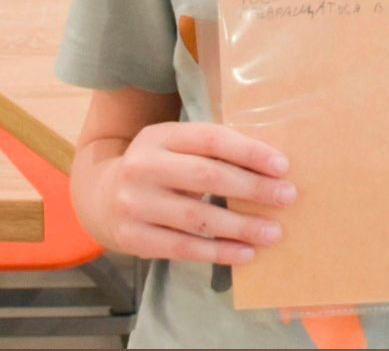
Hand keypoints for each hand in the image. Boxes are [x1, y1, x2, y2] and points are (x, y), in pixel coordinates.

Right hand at [94, 121, 295, 265]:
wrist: (101, 198)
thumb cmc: (158, 169)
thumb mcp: (174, 147)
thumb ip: (211, 150)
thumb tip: (271, 165)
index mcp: (158, 136)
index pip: (211, 139)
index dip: (249, 152)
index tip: (283, 166)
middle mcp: (142, 166)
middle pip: (207, 176)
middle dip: (252, 188)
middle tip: (287, 197)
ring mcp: (134, 204)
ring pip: (198, 217)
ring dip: (242, 226)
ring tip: (274, 232)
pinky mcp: (134, 238)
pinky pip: (184, 248)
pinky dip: (219, 252)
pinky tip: (246, 253)